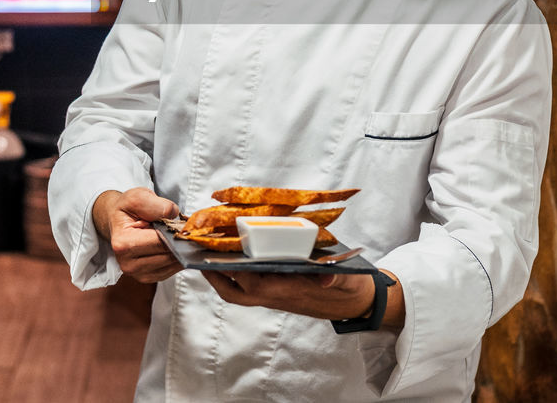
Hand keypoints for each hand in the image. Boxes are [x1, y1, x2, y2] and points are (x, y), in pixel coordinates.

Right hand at [92, 187, 181, 283]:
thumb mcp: (137, 197)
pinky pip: (172, 270)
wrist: (118, 220)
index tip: (185, 224)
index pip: (160, 242)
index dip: (176, 232)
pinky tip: (175, 246)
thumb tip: (173, 214)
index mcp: (123, 244)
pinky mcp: (148, 278)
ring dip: (181, 251)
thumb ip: (156, 204)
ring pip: (173, 264)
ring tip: (178, 236)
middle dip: (181, 242)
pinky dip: (178, 258)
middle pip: (168, 256)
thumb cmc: (127, 210)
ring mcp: (138, 274)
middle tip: (186, 229)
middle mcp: (128, 264)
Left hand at [200, 269, 375, 321]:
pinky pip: (248, 289)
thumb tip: (327, 278)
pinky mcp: (279, 294)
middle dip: (216, 277)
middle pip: (237, 293)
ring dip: (221, 278)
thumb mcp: (347, 278)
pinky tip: (232, 259)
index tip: (218, 252)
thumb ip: (337, 276)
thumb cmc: (350, 287)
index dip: (235, 270)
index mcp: (291, 291)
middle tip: (200, 256)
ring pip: (239, 294)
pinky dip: (235, 276)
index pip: (255, 285)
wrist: (357, 305)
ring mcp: (277, 297)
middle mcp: (278, 297)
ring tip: (208, 256)